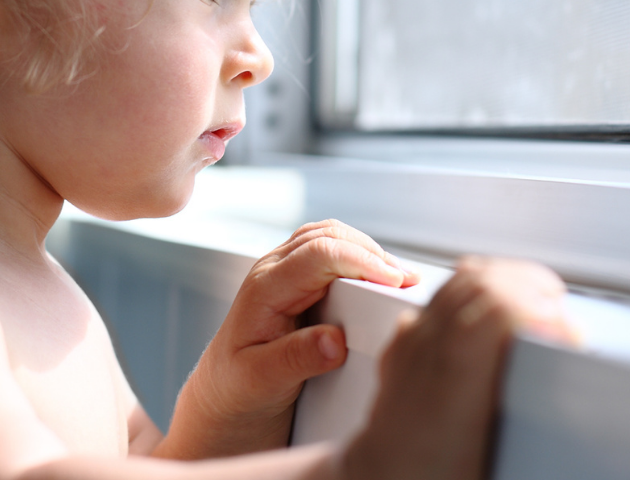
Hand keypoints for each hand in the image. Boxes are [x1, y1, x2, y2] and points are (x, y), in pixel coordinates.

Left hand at [159, 220, 417, 459]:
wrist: (221, 393)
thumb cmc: (237, 387)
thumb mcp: (261, 381)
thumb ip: (297, 359)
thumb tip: (335, 340)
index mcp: (264, 289)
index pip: (317, 255)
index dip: (360, 262)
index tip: (394, 282)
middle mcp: (272, 271)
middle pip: (327, 236)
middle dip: (371, 252)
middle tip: (408, 280)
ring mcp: (282, 271)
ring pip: (329, 236)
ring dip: (366, 250)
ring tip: (400, 277)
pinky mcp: (295, 280)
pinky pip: (328, 251)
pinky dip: (357, 256)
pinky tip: (379, 278)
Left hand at [341, 257, 576, 479]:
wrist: (382, 475)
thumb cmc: (437, 473)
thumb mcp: (496, 453)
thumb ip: (530, 409)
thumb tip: (571, 387)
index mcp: (452, 381)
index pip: (495, 309)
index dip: (538, 307)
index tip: (568, 329)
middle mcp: (428, 351)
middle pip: (481, 283)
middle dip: (530, 285)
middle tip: (560, 312)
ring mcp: (413, 339)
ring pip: (460, 279)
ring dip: (506, 279)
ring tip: (538, 300)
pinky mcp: (407, 336)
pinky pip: (443, 292)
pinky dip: (478, 287)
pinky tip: (498, 306)